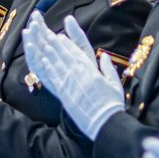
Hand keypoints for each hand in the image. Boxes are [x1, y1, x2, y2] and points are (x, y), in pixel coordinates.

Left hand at [20, 12, 126, 138]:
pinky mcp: (64, 94)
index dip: (69, 44)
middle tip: (49, 35)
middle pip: (65, 56)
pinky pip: (54, 78)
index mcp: (92, 71)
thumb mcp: (115, 83)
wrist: (105, 122)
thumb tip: (105, 56)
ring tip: (44, 45)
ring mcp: (70, 84)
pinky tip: (43, 62)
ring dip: (50, 53)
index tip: (62, 37)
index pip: (77, 53)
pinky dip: (48, 68)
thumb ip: (108, 68)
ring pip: (57, 64)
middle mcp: (79, 74)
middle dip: (57, 45)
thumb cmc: (112, 104)